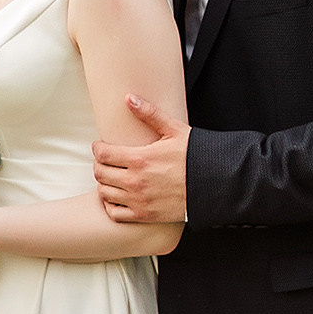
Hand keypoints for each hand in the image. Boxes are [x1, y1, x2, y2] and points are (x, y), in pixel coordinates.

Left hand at [93, 95, 189, 230]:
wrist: (214, 184)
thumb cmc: (195, 156)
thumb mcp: (174, 130)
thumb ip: (149, 113)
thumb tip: (129, 98)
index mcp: (141, 158)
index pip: (103, 154)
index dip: (98, 148)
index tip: (101, 146)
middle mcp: (136, 181)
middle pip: (100, 173)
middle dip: (99, 164)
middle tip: (106, 161)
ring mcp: (139, 200)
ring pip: (104, 193)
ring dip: (104, 183)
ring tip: (112, 177)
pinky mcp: (144, 215)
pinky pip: (115, 213)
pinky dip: (111, 205)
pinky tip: (118, 196)